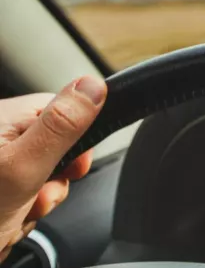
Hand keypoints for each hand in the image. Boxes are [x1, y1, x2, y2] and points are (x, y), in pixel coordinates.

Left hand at [0, 76, 106, 261]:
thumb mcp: (23, 169)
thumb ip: (61, 126)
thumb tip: (93, 85)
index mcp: (2, 117)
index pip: (62, 110)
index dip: (76, 142)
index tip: (73, 168)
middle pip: (53, 146)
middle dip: (52, 180)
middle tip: (35, 197)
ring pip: (38, 175)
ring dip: (34, 202)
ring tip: (14, 215)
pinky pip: (21, 194)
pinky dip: (19, 212)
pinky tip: (4, 221)